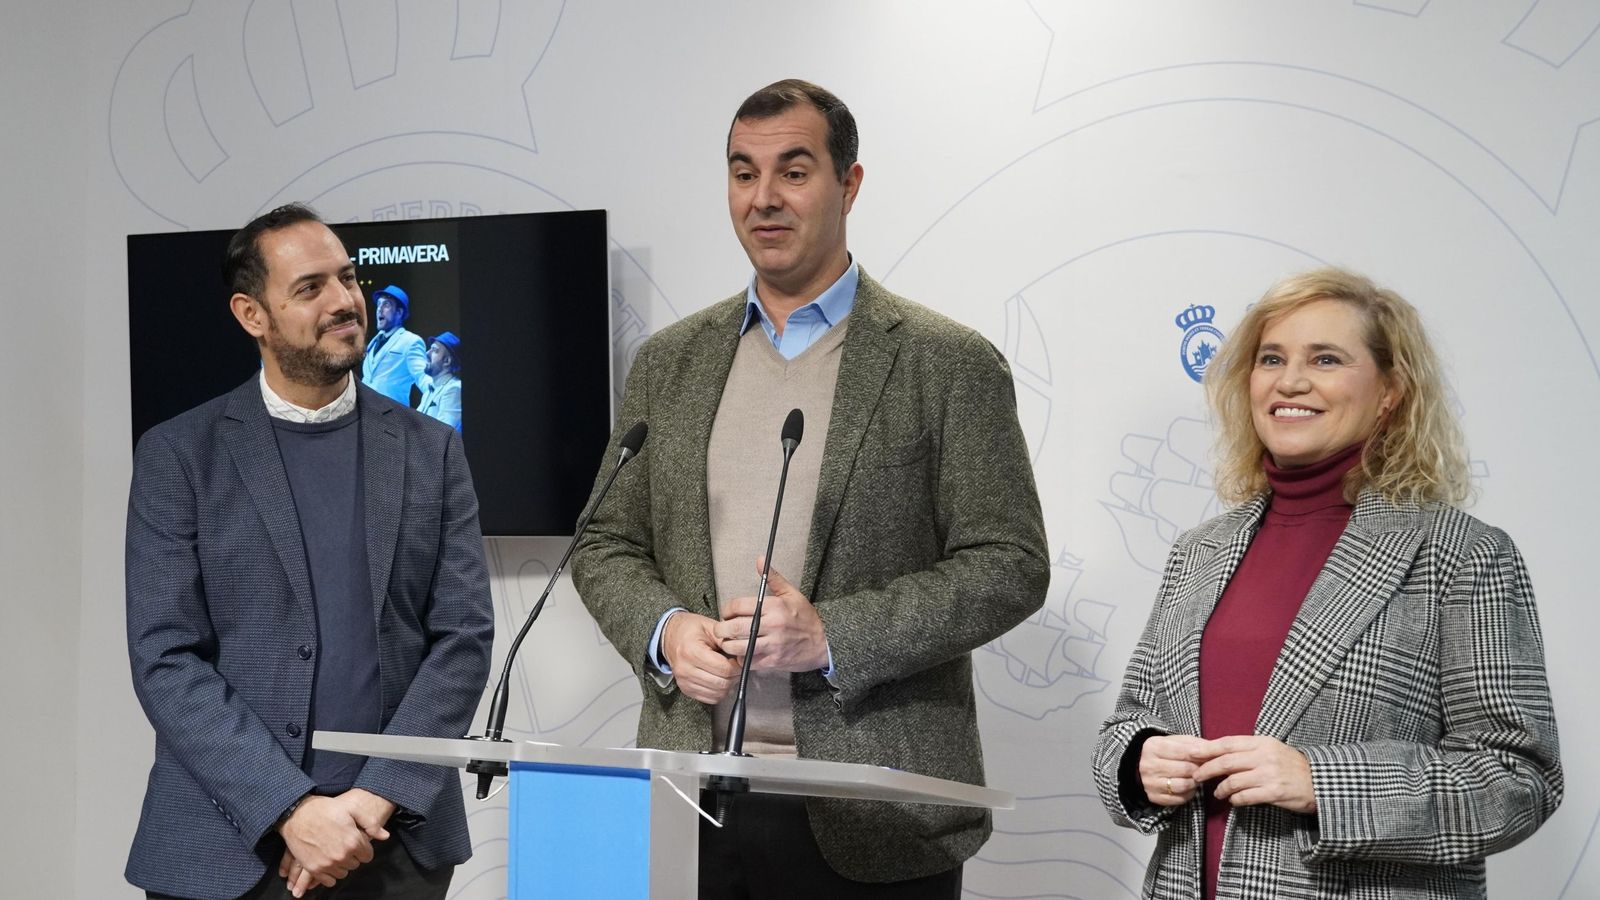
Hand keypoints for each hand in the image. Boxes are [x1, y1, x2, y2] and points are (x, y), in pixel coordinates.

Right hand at [278, 790, 392, 896]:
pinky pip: (329, 881)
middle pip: (355, 864)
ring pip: (343, 873)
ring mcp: (327, 864)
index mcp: (353, 841)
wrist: (297, 814)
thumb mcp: (352, 809)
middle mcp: (342, 856)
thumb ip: (371, 823)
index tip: (356, 842)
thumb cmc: (325, 809)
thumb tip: (385, 836)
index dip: (363, 848)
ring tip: (335, 851)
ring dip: (341, 864)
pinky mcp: (314, 869)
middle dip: (352, 856)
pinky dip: (330, 874)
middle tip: (343, 844)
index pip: (368, 856)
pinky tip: (327, 861)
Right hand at [661, 611, 740, 703]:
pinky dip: (719, 691)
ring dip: (728, 685)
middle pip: (721, 683)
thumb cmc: (690, 629)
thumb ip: (727, 639)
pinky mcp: (685, 689)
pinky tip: (719, 679)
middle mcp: (685, 669)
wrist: (670, 636)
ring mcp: (684, 681)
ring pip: (717, 693)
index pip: (723, 668)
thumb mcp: (710, 626)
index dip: (737, 666)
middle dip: (735, 676)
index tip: (740, 660)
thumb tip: (744, 654)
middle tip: (737, 666)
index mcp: (691, 651)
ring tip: (728, 672)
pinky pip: (710, 698)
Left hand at [716, 559, 827, 671]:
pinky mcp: (773, 661)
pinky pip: (748, 661)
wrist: (824, 642)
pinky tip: (742, 653)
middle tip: (721, 629)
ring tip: (728, 642)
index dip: (727, 609)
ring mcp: (772, 645)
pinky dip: (741, 658)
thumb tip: (760, 560)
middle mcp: (772, 625)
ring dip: (728, 645)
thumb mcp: (792, 594)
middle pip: (734, 627)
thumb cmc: (807, 618)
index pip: (738, 606)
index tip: (727, 613)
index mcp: (774, 606)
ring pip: (738, 646)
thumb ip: (773, 578)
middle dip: (722, 629)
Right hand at [1138, 734, 1211, 806]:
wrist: (1145, 766)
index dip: (1200, 755)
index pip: (1184, 752)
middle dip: (1198, 769)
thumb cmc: (1167, 752)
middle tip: (1203, 768)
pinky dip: (1189, 793)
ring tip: (1195, 777)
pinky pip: (1180, 799)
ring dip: (1194, 782)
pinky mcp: (1154, 797)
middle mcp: (1148, 765)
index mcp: (1153, 746)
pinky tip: (1188, 786)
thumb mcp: (1179, 742)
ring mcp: (1149, 782)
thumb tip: (1215, 751)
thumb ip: (1196, 744)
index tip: (1209, 757)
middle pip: (1185, 769)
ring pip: (1183, 785)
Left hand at [1192, 735, 1316, 813]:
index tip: (1191, 753)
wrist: (1318, 781)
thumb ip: (1247, 750)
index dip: (1207, 749)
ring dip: (1221, 789)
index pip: (1227, 743)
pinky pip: (1245, 797)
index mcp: (1261, 742)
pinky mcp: (1274, 792)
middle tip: (1196, 776)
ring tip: (1218, 792)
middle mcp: (1264, 756)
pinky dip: (1235, 799)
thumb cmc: (1290, 765)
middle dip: (1206, 769)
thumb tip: (1216, 753)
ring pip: (1233, 781)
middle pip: (1226, 762)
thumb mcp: (1270, 749)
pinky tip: (1234, 800)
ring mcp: (1269, 774)